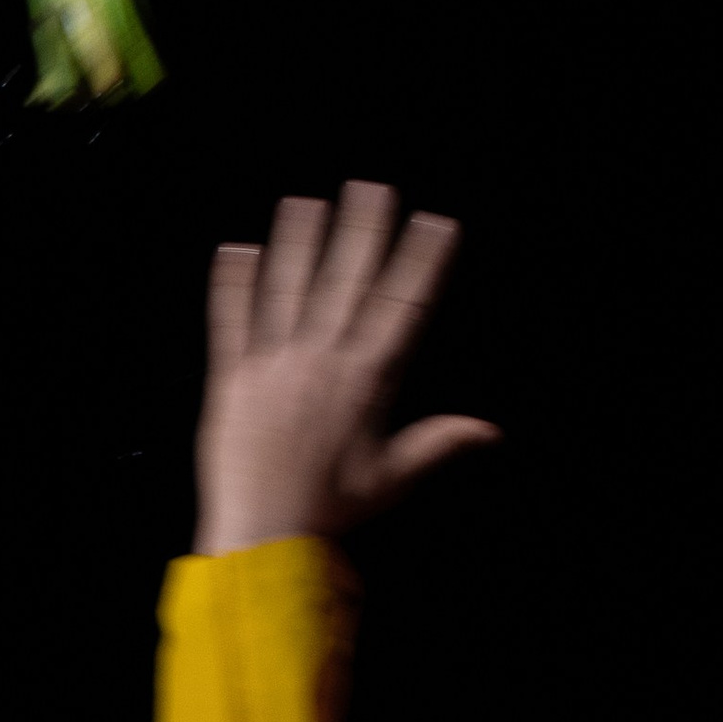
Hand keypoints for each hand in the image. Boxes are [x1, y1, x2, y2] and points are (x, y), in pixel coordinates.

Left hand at [195, 184, 498, 552]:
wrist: (266, 535)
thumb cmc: (332, 510)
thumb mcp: (394, 478)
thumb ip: (440, 443)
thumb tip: (492, 431)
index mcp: (367, 381)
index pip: (401, 306)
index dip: (421, 261)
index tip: (436, 223)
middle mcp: (321, 362)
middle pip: (346, 282)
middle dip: (362, 230)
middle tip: (373, 187)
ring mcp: (273, 366)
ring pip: (288, 289)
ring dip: (298, 242)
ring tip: (306, 201)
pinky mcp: (231, 381)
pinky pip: (230, 322)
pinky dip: (232, 285)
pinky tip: (235, 249)